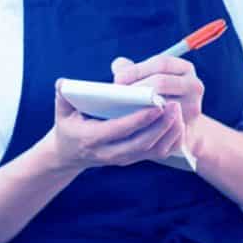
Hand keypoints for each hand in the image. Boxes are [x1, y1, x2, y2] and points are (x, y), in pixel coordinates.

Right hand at [50, 79, 184, 170]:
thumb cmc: (69, 126)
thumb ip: (64, 97)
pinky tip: (179, 124)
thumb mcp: (63, 112)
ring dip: (169, 132)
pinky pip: (157, 154)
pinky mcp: (133, 159)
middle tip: (175, 105)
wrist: (70, 154)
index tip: (156, 105)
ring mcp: (123, 159)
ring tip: (179, 112)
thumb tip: (62, 83)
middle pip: (140, 143)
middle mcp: (109, 153)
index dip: (139, 119)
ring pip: (152, 151)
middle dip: (160, 125)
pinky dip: (171, 141)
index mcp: (92, 139)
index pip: (119, 130)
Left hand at [111, 55, 204, 143]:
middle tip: (118, 95)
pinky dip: (145, 122)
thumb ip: (134, 70)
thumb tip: (118, 64)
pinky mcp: (186, 126)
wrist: (180, 125)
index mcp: (185, 68)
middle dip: (136, 88)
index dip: (137, 69)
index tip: (118, 79)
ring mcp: (193, 107)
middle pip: (161, 82)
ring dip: (138, 106)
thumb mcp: (150, 79)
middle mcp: (194, 85)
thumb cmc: (159, 96)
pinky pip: (161, 124)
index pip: (161, 63)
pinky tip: (130, 122)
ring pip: (161, 104)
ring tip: (121, 108)